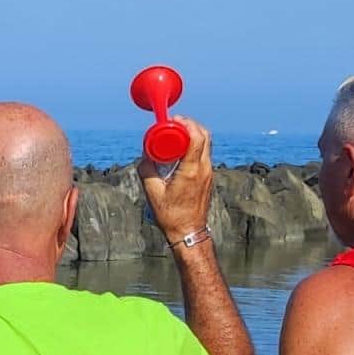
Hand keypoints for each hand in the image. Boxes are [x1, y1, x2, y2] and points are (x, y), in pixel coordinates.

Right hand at [139, 115, 214, 236]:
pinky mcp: (208, 177)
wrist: (189, 233)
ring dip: (192, 135)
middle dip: (189, 124)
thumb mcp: (152, 192)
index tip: (171, 121)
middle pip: (204, 135)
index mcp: (191, 170)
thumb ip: (146, 170)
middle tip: (173, 124)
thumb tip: (145, 154)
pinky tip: (179, 153)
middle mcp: (203, 169)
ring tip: (175, 137)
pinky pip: (203, 154)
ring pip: (205, 143)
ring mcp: (208, 173)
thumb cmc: (171, 216)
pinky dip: (193, 147)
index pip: (196, 136)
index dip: (185, 123)